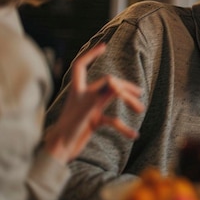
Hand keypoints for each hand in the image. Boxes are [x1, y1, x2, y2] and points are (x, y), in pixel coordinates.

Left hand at [43, 43, 144, 163]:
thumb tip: (115, 83)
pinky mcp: (93, 121)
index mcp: (78, 90)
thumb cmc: (67, 132)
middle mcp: (84, 96)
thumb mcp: (84, 112)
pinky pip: (112, 120)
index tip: (104, 46)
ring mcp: (89, 108)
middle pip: (107, 84)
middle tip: (139, 93)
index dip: (91, 54)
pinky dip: (123, 127)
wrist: (59, 153)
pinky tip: (133, 135)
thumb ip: (99, 96)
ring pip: (112, 100)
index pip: (82, 66)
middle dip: (124, 87)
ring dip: (127, 103)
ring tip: (140, 109)